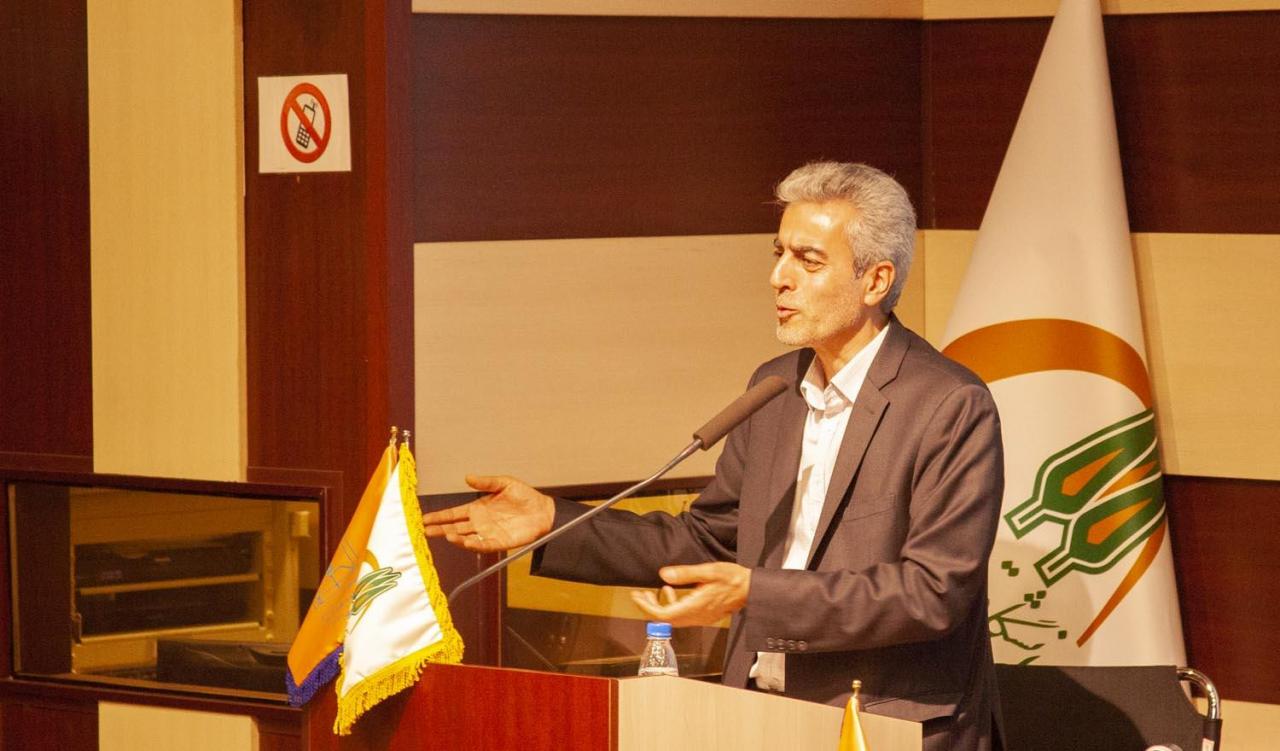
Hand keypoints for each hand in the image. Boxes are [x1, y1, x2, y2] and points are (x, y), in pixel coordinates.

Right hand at [422, 474, 554, 552]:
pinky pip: (482, 545)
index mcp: (477, 509)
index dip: (439, 516)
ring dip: (454, 537)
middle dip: (439, 529)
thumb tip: (467, 477)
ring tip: (444, 535)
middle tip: (423, 530)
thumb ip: (486, 482)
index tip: (423, 518)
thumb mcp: (504, 483)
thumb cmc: (525, 496)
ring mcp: (487, 533)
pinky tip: (463, 541)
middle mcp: (479, 523)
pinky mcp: (498, 542)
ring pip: (465, 538)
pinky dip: (472, 544)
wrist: (543, 511)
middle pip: (454, 527)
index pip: (453, 514)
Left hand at [630, 562, 750, 627]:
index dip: (646, 608)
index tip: (636, 596)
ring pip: (673, 619)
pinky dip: (672, 606)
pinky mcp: (703, 616)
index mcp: (695, 606)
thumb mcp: (709, 571)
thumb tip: (664, 575)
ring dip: (660, 607)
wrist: (751, 589)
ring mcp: (700, 618)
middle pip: (665, 620)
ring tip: (653, 592)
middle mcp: (696, 616)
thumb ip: (685, 574)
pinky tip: (672, 592)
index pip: (663, 615)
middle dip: (649, 608)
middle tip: (640, 594)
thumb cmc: (733, 579)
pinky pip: (682, 616)